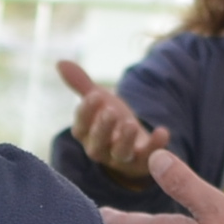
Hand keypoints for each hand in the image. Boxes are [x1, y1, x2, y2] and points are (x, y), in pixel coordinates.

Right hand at [59, 59, 169, 181]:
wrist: (135, 142)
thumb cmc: (111, 119)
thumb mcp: (98, 101)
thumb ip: (81, 84)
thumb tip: (60, 62)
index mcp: (86, 134)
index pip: (81, 125)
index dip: (87, 111)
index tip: (95, 95)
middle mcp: (100, 149)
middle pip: (97, 143)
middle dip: (103, 128)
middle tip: (110, 112)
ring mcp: (121, 158)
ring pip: (120, 153)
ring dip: (125, 140)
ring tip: (131, 124)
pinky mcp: (142, 162)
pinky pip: (148, 157)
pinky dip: (155, 145)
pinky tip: (162, 131)